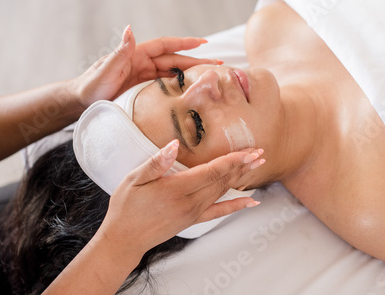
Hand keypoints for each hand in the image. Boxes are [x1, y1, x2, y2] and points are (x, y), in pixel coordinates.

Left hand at [69, 25, 221, 108]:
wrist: (81, 103)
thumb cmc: (90, 86)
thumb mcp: (106, 70)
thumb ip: (120, 52)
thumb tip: (130, 29)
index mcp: (136, 56)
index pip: (165, 46)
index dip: (184, 44)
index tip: (204, 43)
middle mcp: (143, 63)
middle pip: (174, 61)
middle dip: (196, 61)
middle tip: (218, 65)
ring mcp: (144, 77)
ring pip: (173, 74)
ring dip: (191, 74)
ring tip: (210, 78)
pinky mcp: (144, 90)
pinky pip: (166, 86)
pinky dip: (179, 87)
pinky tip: (191, 92)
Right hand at [96, 139, 263, 257]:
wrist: (125, 239)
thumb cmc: (127, 207)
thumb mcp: (134, 179)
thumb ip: (157, 162)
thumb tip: (174, 145)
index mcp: (177, 189)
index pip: (213, 171)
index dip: (233, 160)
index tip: (249, 151)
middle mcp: (190, 202)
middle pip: (223, 180)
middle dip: (243, 165)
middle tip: (260, 152)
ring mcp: (194, 213)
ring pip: (223, 192)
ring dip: (242, 178)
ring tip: (257, 166)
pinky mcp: (194, 220)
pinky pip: (220, 212)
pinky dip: (237, 205)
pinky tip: (251, 201)